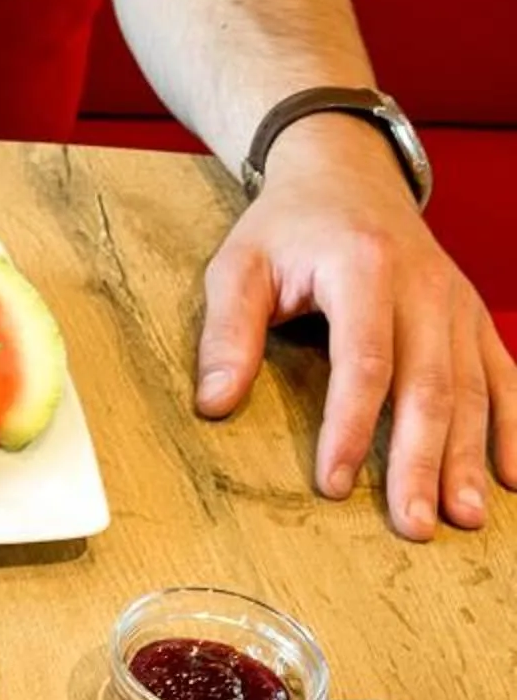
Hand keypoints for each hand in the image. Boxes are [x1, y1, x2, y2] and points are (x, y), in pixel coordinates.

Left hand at [197, 115, 516, 537]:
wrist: (346, 175)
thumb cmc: (287, 228)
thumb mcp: (239, 266)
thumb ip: (227, 333)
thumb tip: (213, 405)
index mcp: (364, 270)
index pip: (363, 362)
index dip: (350, 427)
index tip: (334, 485)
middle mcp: (425, 288)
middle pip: (429, 386)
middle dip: (421, 461)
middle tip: (413, 524)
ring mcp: (457, 304)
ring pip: (473, 390)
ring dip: (470, 458)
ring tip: (463, 518)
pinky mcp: (474, 317)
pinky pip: (504, 375)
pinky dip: (513, 427)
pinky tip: (512, 477)